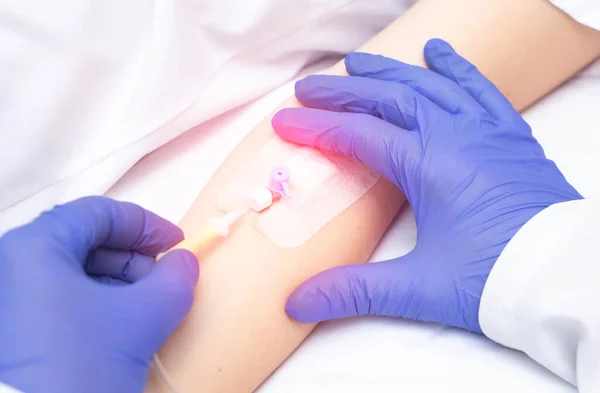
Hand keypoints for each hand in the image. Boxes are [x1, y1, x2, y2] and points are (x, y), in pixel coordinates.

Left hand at [0, 197, 197, 392]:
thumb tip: (184, 262)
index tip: (176, 243)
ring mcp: (8, 299)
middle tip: (163, 279)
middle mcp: (11, 266)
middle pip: (84, 241)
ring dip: (116, 282)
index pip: (100, 213)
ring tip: (144, 307)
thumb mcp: (142, 319)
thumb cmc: (79, 367)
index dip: (146, 224)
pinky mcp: (12, 329)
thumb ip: (174, 279)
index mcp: (35, 247)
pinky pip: (56, 298)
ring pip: (71, 271)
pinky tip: (116, 325)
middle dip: (133, 257)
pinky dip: (93, 302)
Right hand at [272, 39, 580, 332]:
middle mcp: (457, 136)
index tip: (284, 120)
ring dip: (390, 72)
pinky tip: (438, 53)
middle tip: (309, 87)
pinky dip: (456, 68)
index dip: (317, 127)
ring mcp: (487, 131)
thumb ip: (355, 291)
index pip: (359, 135)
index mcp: (430, 165)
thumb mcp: (420, 288)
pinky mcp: (511, 137)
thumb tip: (297, 303)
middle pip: (388, 100)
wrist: (567, 279)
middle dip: (344, 91)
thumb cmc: (498, 280)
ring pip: (429, 87)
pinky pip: (480, 89)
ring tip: (358, 61)